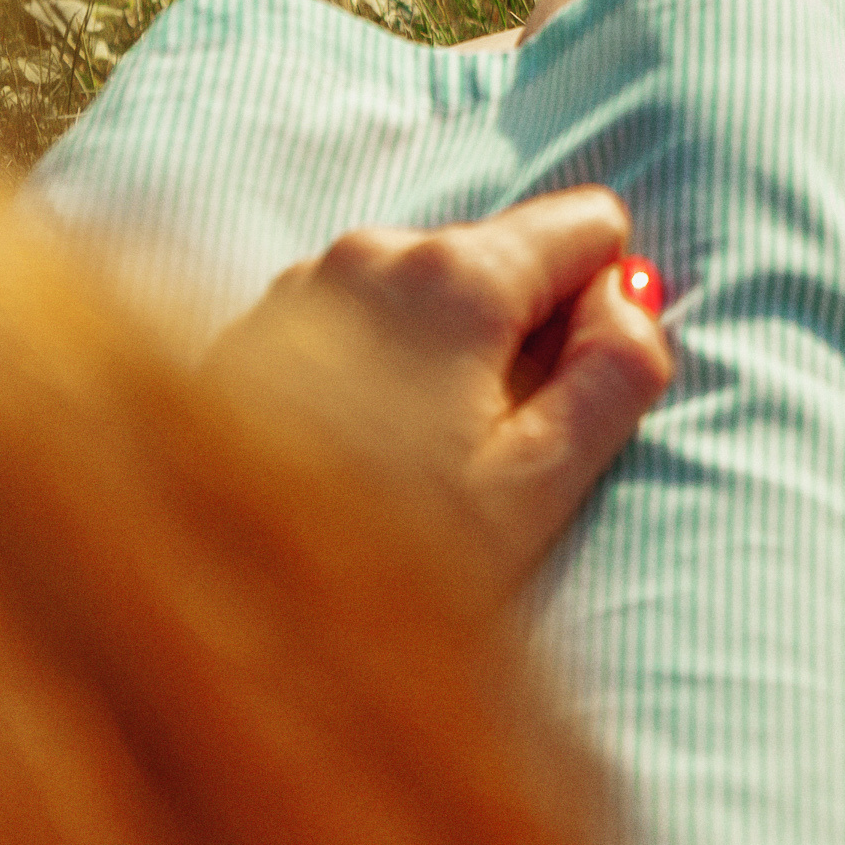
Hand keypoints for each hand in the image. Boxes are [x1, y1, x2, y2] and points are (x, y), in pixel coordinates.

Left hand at [208, 188, 674, 593]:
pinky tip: (348, 457)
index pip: (591, 224)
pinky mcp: (254, 327)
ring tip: (409, 465)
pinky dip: (378, 368)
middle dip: (515, 340)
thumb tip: (630, 296)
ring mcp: (304, 283)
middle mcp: (375, 252)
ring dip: (444, 357)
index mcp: (457, 276)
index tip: (557, 400)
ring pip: (431, 293)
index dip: (599, 313)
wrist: (214, 620)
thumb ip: (617, 373)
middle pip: (506, 259)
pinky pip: (360, 318)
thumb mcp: (535, 488)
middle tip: (479, 455)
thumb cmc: (377, 566)